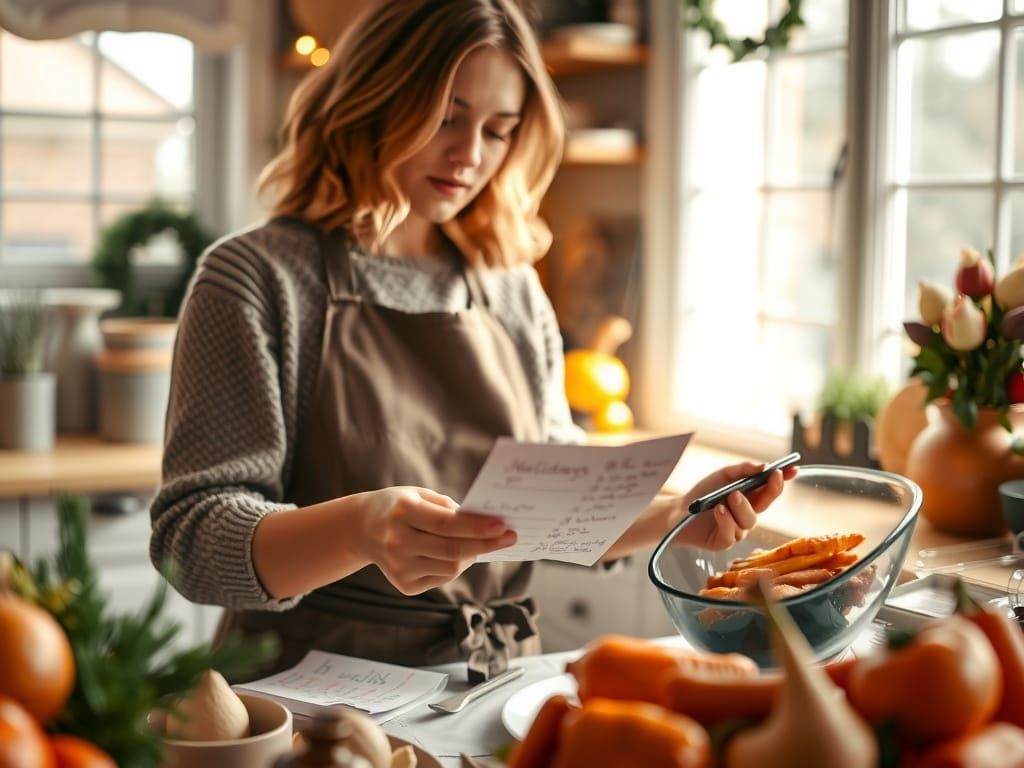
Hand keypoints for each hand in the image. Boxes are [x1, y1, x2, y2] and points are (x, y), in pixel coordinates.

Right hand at [357, 486, 515, 594]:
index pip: (447, 524)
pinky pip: (442, 577)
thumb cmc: (400, 507)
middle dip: (485, 544)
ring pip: (451, 568)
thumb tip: (485, 524)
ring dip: (472, 556)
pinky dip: (455, 566)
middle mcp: (397, 541)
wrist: (363, 529)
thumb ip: (450, 509)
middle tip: (509, 537)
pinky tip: (453, 554)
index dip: (477, 527)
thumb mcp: (421, 496)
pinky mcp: (403, 585)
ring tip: (479, 543)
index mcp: (402, 512)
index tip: (503, 525)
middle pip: (452, 550)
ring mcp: (398, 567)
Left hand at [678, 461, 797, 549]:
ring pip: (749, 520)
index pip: (771, 488)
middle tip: (770, 477)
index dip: (783, 480)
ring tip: (731, 495)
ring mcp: (738, 529)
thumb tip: (763, 466)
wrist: (678, 511)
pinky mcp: (724, 541)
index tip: (792, 469)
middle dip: (771, 490)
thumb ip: (742, 470)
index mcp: (750, 497)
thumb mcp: (722, 476)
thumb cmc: (703, 493)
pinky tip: (719, 511)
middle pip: (766, 504)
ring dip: (742, 506)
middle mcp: (747, 513)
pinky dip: (726, 520)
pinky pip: (731, 533)